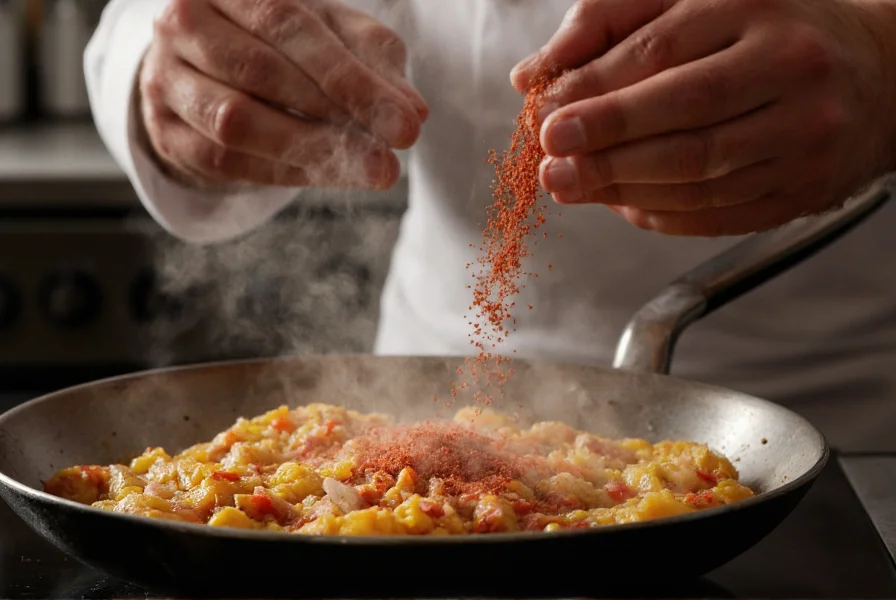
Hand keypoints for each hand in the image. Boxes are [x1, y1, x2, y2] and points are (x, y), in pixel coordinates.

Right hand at [139, 0, 427, 188]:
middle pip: (261, 73)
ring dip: (311, 151)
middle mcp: (185, 22)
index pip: (290, 26)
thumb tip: (412, 112)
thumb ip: (374, 62)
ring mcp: (166, 78)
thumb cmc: (285, 41)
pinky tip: (329, 173)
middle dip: (336, 120)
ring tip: (370, 171)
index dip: (351, 78)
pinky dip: (284, 171)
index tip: (406, 124)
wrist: (209, 63)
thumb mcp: (334, 36)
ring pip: (237, 122)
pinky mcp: (166, 131)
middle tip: (392, 158)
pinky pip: (226, 161)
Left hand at [512, 0, 895, 235]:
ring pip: (699, 172)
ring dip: (622, 186)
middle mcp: (789, 69)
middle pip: (684, 117)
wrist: (876, 75)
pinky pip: (719, 211)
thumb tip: (533, 74)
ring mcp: (803, 134)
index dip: (597, 91)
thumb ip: (609, 26)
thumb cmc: (768, 32)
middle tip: (552, 161)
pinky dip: (661, 212)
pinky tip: (622, 203)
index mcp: (756, 8)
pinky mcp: (802, 187)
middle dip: (606, 145)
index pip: (661, 52)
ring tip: (572, 184)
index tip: (548, 116)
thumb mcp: (693, 2)